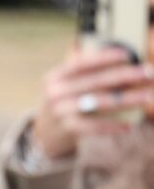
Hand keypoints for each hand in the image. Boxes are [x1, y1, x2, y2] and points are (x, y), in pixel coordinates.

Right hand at [30, 46, 153, 158]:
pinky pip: (95, 126)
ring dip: (128, 99)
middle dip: (127, 76)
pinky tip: (130, 125)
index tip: (128, 54)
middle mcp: (56, 92)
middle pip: (97, 82)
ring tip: (149, 96)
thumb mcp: (64, 86)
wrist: (44, 134)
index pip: (82, 63)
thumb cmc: (64, 103)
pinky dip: (113, 126)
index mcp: (55, 76)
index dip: (104, 57)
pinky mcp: (67, 129)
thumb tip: (122, 62)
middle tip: (149, 73)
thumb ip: (84, 74)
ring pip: (101, 102)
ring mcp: (60, 111)